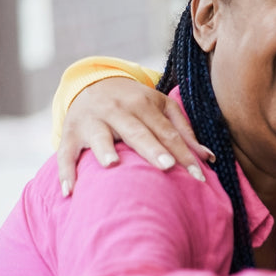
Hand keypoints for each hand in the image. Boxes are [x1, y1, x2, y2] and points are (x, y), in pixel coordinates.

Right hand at [57, 78, 211, 195]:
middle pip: (137, 132)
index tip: (199, 177)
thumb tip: (208, 158)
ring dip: (104, 149)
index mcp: (142, 104)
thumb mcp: (161, 107)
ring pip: (99, 136)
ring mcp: (91, 121)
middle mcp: (116, 110)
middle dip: (152, 149)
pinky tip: (70, 191)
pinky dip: (66, 172)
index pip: (167, 132)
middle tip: (167, 167)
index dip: (184, 154)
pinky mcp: (70, 134)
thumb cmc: (135, 103)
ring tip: (112, 165)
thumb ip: (183, 131)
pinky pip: (66, 153)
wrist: (92, 83)